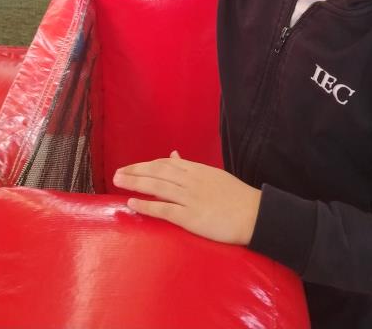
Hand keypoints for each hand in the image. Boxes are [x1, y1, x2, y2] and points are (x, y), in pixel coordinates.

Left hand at [113, 151, 260, 244]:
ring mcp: (190, 197)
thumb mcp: (214, 175)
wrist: (254, 214)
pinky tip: (132, 203)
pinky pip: (164, 209)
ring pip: (157, 186)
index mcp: (197, 170)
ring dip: (135, 184)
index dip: (145, 165)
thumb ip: (191, 167)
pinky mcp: (190, 216)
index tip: (130, 167)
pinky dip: (146, 205)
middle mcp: (191, 180)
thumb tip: (174, 155)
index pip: (165, 164)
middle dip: (135, 171)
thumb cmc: (236, 197)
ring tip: (118, 182)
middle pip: (157, 172)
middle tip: (117, 173)